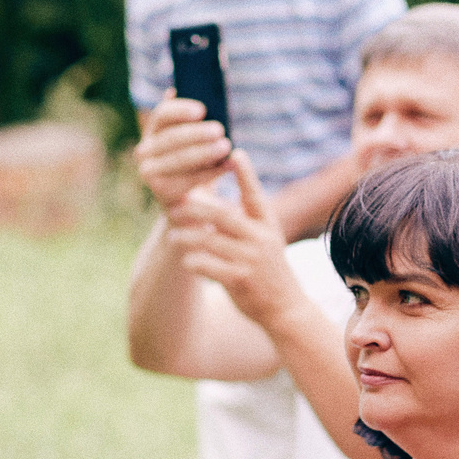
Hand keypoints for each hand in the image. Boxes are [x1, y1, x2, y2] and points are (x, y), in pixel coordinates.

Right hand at [134, 96, 234, 214]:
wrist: (184, 196)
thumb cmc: (192, 157)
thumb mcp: (191, 136)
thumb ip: (189, 118)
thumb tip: (177, 91)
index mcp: (152, 130)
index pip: (162, 114)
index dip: (181, 110)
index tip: (202, 110)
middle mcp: (144, 150)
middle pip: (171, 138)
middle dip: (197, 133)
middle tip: (220, 129)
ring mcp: (149, 173)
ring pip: (179, 159)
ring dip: (204, 152)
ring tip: (226, 147)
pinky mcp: (161, 192)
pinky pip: (187, 180)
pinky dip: (210, 172)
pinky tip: (227, 166)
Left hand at [172, 155, 297, 329]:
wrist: (284, 307)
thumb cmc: (266, 268)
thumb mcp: (262, 239)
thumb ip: (240, 218)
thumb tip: (206, 192)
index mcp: (267, 224)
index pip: (255, 194)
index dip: (246, 173)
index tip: (236, 152)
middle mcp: (261, 238)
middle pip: (223, 216)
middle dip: (196, 209)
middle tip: (174, 207)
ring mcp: (252, 260)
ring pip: (211, 241)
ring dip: (188, 237)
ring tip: (173, 236)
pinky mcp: (241, 280)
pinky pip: (210, 267)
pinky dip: (195, 262)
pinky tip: (186, 261)